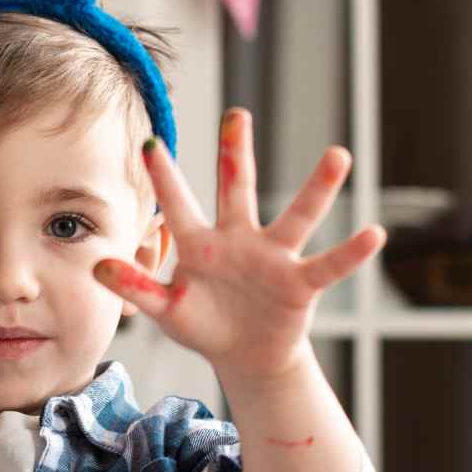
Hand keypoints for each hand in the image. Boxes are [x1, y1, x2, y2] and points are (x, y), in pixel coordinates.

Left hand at [93, 107, 384, 383]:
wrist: (246, 357)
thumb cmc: (204, 326)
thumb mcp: (167, 311)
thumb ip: (136, 287)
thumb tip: (97, 265)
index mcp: (201, 245)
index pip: (178, 205)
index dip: (163, 178)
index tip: (148, 143)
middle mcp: (239, 240)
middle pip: (237, 189)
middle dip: (235, 152)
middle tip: (237, 113)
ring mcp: (273, 258)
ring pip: (297, 217)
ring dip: (318, 188)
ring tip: (337, 155)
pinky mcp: (300, 284)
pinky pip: (328, 265)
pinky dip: (351, 252)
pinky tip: (374, 234)